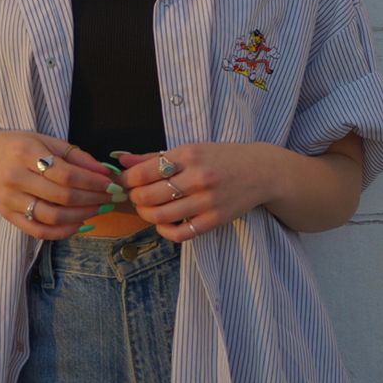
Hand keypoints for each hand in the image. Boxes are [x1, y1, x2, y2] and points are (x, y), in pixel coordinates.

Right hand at [0, 130, 118, 239]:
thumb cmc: (18, 146)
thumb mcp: (45, 141)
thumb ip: (76, 156)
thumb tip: (104, 172)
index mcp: (26, 152)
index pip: (65, 173)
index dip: (91, 182)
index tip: (111, 184)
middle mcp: (15, 177)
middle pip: (61, 196)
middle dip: (92, 199)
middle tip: (111, 199)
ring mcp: (9, 199)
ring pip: (51, 216)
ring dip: (81, 216)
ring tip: (99, 210)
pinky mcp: (7, 216)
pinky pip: (38, 231)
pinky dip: (62, 232)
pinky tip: (80, 224)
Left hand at [116, 142, 270, 242]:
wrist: (260, 171)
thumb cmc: (221, 158)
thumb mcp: (190, 149)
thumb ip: (154, 157)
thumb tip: (122, 161)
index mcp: (189, 155)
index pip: (144, 172)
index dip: (127, 180)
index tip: (124, 182)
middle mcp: (197, 177)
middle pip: (148, 196)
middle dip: (134, 198)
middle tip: (135, 195)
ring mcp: (207, 201)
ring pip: (160, 216)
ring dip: (145, 214)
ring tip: (146, 208)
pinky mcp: (214, 220)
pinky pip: (179, 234)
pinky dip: (164, 231)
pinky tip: (163, 222)